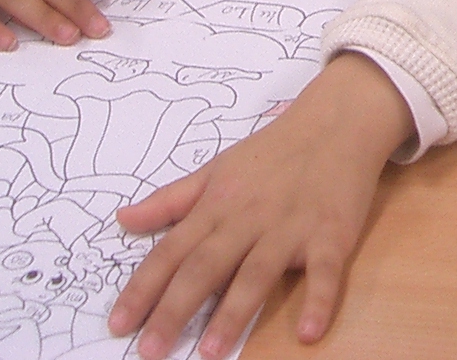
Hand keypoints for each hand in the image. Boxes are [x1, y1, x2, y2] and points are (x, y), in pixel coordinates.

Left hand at [108, 52, 414, 356]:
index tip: (118, 325)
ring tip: (210, 351)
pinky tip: (308, 333)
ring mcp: (291, 227)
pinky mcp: (332, 234)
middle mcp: (249, 218)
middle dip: (175, 309)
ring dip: (233, 312)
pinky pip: (324, 272)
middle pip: (206, 266)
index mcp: (217, 204)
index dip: (142, 288)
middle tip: (150, 351)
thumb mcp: (217, 168)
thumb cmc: (274, 150)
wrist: (338, 121)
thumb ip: (171, 199)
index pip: (171, 251)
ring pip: (257, 273)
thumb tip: (122, 220)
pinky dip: (318, 301)